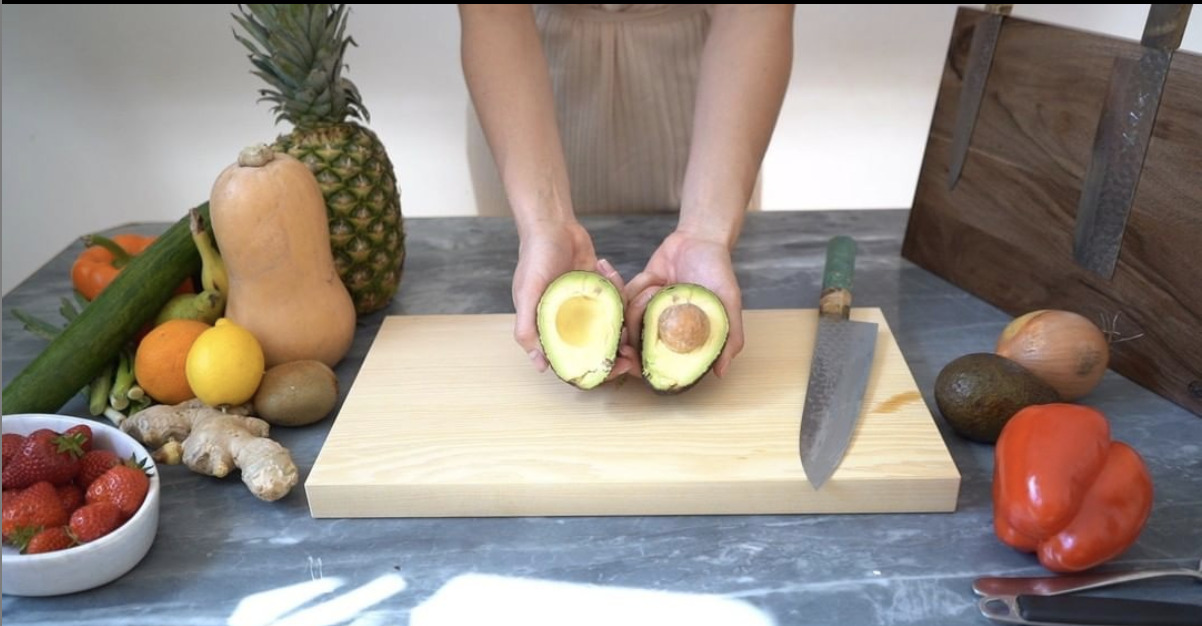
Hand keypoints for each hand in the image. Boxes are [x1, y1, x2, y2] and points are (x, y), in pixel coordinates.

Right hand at [512, 221, 636, 377]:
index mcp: (550, 326)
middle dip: (614, 352)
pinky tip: (606, 270)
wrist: (551, 224)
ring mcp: (585, 304)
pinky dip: (617, 290)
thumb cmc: (535, 258)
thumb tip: (538, 365)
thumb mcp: (527, 295)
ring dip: (621, 322)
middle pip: (595, 346)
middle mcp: (569, 319)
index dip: (591, 370)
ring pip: (609, 324)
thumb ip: (527, 329)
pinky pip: (615, 298)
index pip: (572, 358)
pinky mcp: (598, 288)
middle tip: (631, 356)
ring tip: (626, 314)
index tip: (612, 371)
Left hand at [622, 230, 743, 377]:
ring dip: (641, 299)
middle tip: (626, 328)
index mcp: (681, 340)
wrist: (701, 240)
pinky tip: (654, 275)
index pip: (655, 365)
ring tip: (660, 283)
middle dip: (626, 336)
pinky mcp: (637, 291)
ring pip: (626, 317)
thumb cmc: (719, 273)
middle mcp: (662, 329)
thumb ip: (730, 337)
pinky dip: (637, 284)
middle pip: (632, 344)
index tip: (630, 355)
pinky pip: (624, 294)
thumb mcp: (728, 304)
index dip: (639, 365)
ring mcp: (648, 310)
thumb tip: (721, 373)